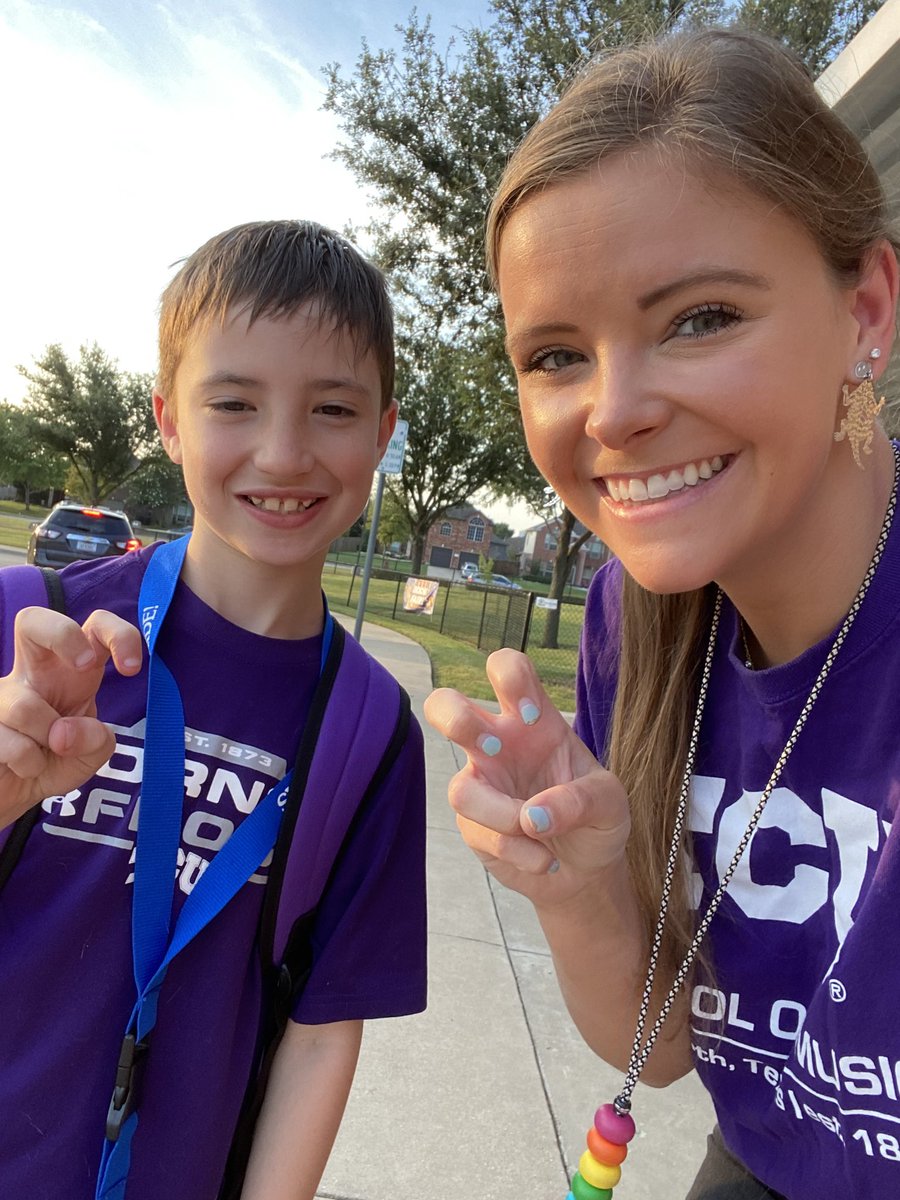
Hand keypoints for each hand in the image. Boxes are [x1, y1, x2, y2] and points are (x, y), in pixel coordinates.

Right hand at [0, 606, 142, 826]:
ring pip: (25, 707)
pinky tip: (25, 767)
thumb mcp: (90, 755)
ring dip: (45, 741)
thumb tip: (65, 731)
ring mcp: (0, 694)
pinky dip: (28, 763)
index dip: (118, 635)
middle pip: (32, 620)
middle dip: (63, 635)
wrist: (14, 792)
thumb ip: (96, 741)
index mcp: (70, 673)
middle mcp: (31, 673)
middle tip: (84, 667)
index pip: (93, 630)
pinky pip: (8, 740)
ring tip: (45, 756)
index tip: (132, 668)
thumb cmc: (54, 762)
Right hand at [424, 648, 630, 906]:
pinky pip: (480, 834)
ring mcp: (482, 785)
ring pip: (459, 789)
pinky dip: (517, 851)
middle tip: (490, 747)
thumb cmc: (597, 820)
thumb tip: (532, 816)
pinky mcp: (473, 826)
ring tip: (538, 832)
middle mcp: (498, 745)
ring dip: (503, 816)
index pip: (507, 670)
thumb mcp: (609, 802)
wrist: (588, 871)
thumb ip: (579, 800)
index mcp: (533, 720)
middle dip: (453, 717)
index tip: (533, 715)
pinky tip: (543, 861)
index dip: (509, 678)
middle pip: (444, 705)